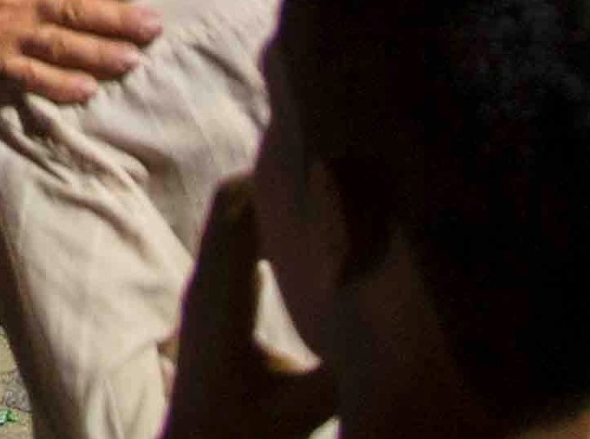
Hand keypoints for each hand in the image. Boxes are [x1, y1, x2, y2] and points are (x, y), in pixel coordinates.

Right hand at [0, 0, 158, 103]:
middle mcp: (14, 1)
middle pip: (75, 9)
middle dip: (118, 18)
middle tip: (153, 26)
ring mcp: (3, 36)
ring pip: (62, 45)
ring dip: (100, 53)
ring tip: (133, 59)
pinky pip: (34, 78)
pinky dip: (63, 85)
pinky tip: (89, 89)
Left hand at [159, 180, 334, 438]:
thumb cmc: (240, 436)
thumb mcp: (297, 412)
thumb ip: (339, 377)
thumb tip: (382, 332)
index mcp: (219, 301)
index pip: (238, 214)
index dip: (277, 186)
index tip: (329, 176)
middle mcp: (206, 283)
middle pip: (233, 200)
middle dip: (279, 181)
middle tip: (339, 177)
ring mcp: (206, 286)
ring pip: (233, 215)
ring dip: (276, 203)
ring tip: (333, 202)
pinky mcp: (216, 296)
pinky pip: (238, 238)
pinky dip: (271, 227)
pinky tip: (313, 244)